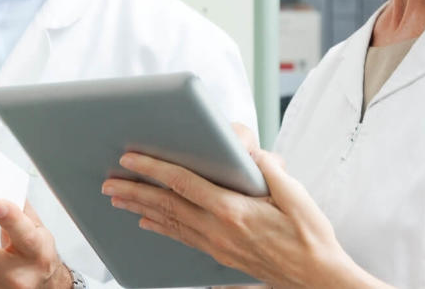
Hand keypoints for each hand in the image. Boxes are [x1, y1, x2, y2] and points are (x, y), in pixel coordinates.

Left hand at [101, 126, 376, 288]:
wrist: (317, 278)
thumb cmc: (310, 236)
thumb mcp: (296, 194)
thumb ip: (268, 168)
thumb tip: (246, 149)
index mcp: (234, 210)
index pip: (183, 183)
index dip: (154, 168)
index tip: (131, 157)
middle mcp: (219, 229)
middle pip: (167, 205)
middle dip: (134, 190)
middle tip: (107, 181)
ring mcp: (217, 245)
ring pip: (170, 223)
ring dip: (141, 208)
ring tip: (117, 199)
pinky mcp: (221, 255)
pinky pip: (183, 237)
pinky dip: (161, 227)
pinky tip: (148, 222)